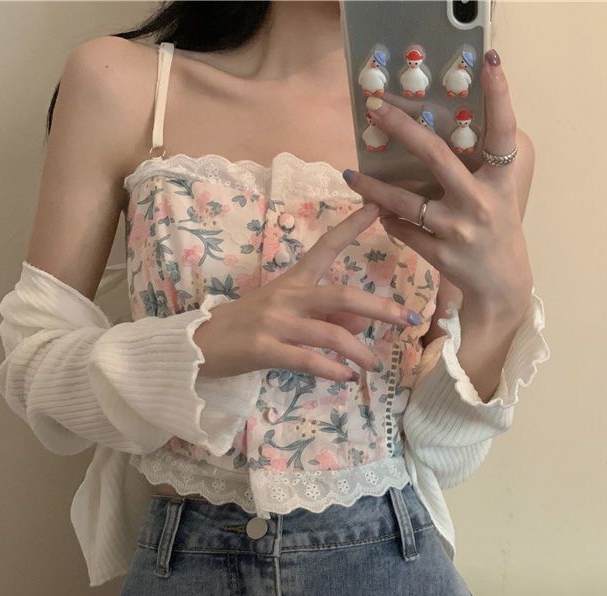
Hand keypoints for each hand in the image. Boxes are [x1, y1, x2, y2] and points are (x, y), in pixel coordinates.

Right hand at [193, 202, 421, 380]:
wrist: (196, 345)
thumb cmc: (244, 327)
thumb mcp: (285, 315)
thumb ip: (324, 316)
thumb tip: (362, 322)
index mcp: (292, 281)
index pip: (325, 247)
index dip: (351, 227)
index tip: (378, 207)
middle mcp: (287, 296)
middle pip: (342, 296)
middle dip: (381, 307)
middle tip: (410, 319)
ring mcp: (276, 323)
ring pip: (331, 333)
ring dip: (360, 351)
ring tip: (373, 365)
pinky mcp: (265, 349)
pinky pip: (309, 360)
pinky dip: (333, 370)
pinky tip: (347, 378)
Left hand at [342, 49, 532, 322]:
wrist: (501, 284)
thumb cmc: (497, 229)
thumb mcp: (498, 194)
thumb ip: (476, 167)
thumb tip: (429, 136)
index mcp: (499, 181)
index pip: (503, 132)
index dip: (500, 96)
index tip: (490, 61)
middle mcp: (479, 202)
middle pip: (437, 156)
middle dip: (403, 129)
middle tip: (375, 109)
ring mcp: (457, 230)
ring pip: (406, 202)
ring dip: (373, 188)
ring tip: (350, 175)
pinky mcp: (440, 254)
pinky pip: (404, 230)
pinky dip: (388, 219)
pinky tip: (377, 212)